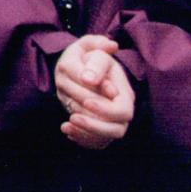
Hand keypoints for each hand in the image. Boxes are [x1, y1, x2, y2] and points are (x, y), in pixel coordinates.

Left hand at [55, 35, 134, 149]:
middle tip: (73, 116)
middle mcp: (120, 110)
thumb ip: (95, 59)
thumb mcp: (92, 49)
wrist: (82, 64)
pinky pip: (93, 142)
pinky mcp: (98, 128)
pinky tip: (65, 128)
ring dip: (85, 134)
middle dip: (93, 124)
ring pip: (104, 139)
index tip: (86, 101)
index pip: (122, 111)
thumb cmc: (89, 56)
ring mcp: (110, 121)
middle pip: (116, 130)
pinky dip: (80, 138)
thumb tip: (89, 79)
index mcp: (124, 93)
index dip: (105, 109)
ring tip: (67, 124)